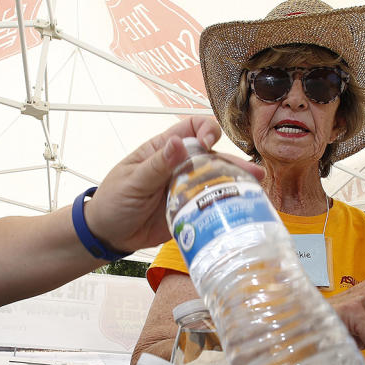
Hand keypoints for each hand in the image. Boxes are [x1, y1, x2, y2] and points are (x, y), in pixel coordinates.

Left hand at [84, 116, 263, 252]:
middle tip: (251, 171)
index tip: (209, 143)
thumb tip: (176, 142)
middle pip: (211, 156)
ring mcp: (185, 189)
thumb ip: (156, 165)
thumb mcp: (132, 182)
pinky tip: (243, 206)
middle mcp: (178, 166)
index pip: (191, 129)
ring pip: (215, 180)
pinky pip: (210, 204)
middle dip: (232, 160)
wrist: (106, 235)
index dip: (205, 130)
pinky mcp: (188, 210)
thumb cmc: (112, 203)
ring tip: (257, 187)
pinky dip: (226, 204)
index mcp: (162, 150)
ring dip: (236, 182)